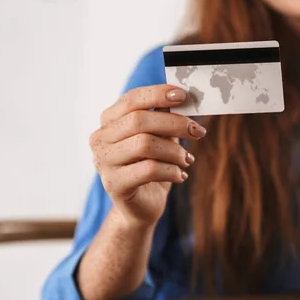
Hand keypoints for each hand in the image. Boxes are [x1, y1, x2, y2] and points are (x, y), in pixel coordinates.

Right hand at [89, 84, 205, 226]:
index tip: (184, 96)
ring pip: (145, 144)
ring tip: (187, 159)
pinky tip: (181, 175)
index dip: (157, 94)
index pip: (131, 99)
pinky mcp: (114, 184)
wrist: (142, 205)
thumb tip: (182, 97)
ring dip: (175, 151)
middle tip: (198, 131)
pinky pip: (149, 170)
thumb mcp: (159, 137)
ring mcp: (103, 162)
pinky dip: (172, 170)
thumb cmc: (151, 165)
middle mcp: (100, 139)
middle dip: (175, 124)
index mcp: (109, 121)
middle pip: (139, 121)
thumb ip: (164, 116)